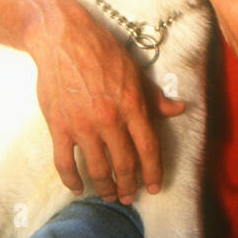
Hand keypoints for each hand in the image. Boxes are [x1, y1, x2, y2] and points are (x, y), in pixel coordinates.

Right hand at [29, 4, 185, 202]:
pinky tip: (78, 187)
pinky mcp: (59, 127)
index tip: (155, 187)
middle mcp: (110, 120)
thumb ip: (155, 97)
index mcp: (132, 105)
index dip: (154, 172)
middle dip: (130, 185)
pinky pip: (65, 162)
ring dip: (105, 187)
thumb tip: (178, 110)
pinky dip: (71, 179)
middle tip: (130, 197)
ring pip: (97, 168)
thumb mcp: (136, 72)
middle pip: (125, 163)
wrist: (64, 39)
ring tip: (110, 196)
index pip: (149, 148)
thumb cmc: (103, 52)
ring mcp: (82, 125)